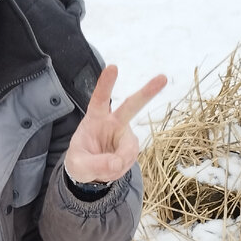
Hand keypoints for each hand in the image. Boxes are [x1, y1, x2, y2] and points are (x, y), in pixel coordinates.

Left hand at [63, 65, 166, 183]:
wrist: (91, 173)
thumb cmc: (81, 161)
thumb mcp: (78, 165)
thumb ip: (94, 164)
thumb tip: (117, 163)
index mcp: (95, 118)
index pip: (100, 99)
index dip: (106, 84)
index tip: (113, 67)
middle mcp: (113, 122)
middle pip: (131, 105)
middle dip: (147, 92)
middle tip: (163, 78)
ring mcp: (125, 135)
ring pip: (129, 147)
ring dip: (118, 161)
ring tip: (106, 167)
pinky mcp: (131, 147)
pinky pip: (130, 159)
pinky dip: (120, 167)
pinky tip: (112, 167)